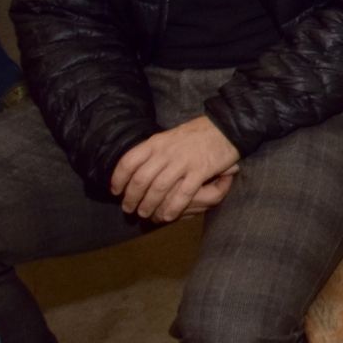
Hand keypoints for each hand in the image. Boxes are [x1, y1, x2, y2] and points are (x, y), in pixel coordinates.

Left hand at [110, 116, 239, 223]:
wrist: (226, 126)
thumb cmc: (196, 133)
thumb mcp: (169, 136)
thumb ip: (154, 151)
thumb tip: (135, 168)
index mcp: (156, 142)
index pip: (129, 162)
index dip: (118, 179)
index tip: (116, 192)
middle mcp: (166, 152)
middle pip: (141, 179)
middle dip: (131, 198)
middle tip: (129, 209)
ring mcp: (183, 162)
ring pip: (158, 189)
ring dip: (149, 205)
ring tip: (145, 215)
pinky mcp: (200, 171)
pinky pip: (182, 194)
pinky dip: (172, 208)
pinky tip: (168, 216)